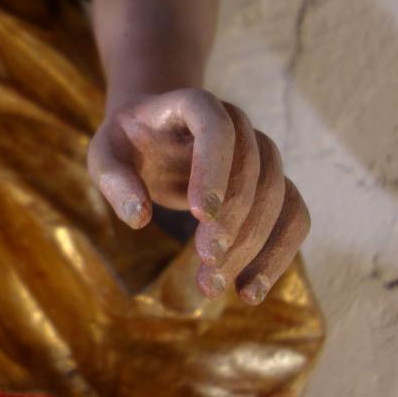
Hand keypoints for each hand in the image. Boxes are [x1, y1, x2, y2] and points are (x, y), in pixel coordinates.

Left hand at [88, 88, 310, 303]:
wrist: (152, 134)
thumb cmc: (126, 145)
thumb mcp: (104, 156)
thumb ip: (113, 179)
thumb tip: (138, 217)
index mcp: (194, 105)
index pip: (216, 128)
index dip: (214, 169)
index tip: (200, 216)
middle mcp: (237, 125)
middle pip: (253, 171)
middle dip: (234, 222)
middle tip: (208, 265)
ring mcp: (260, 153)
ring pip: (278, 197)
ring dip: (255, 246)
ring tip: (217, 286)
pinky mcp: (271, 184)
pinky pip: (293, 215)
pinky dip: (278, 253)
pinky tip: (249, 290)